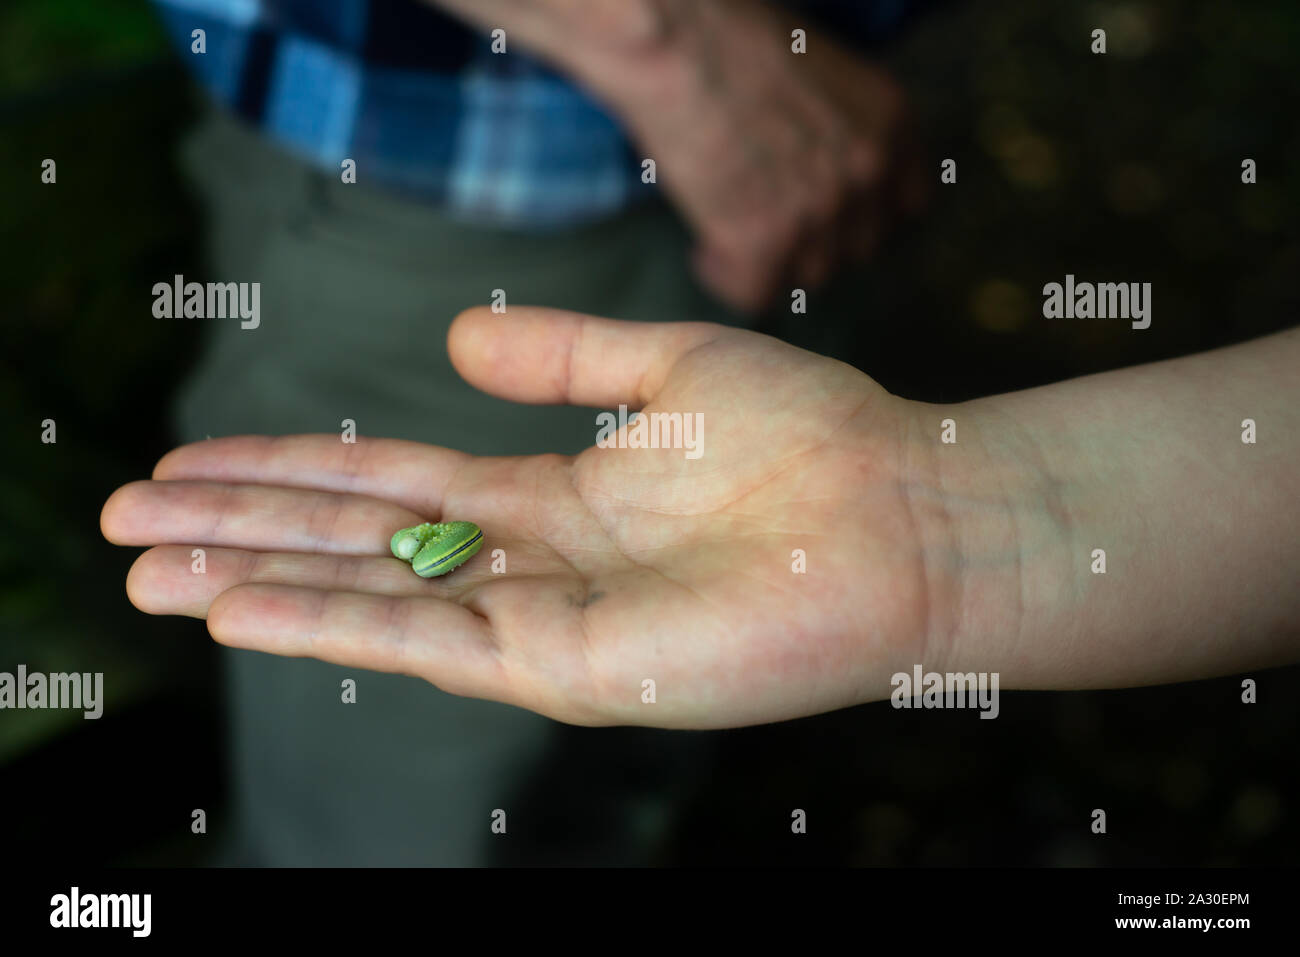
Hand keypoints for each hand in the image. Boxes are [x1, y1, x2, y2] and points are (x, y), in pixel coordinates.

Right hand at [101, 307, 949, 727]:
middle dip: (239, 533)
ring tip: (149, 575)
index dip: (287, 472)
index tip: (191, 464)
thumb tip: (452, 340)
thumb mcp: (667, 366)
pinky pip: (426, 641)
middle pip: (355, 545)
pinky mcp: (568, 664)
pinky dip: (329, 623)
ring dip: (253, 582)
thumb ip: (560, 357)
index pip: (387, 485)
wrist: (900, 514)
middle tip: (127, 526)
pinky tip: (243, 606)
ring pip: (369, 598)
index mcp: (551, 497)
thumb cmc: (809, 439)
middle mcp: (532, 564)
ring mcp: (544, 620)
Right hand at [426, 0, 927, 311]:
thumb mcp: (819, 70)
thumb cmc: (730, 36)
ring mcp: (818, 212)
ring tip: (728, 226)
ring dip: (771, 260)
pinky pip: (755, 293)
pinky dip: (727, 276)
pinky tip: (706, 247)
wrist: (678, 41)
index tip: (825, 213)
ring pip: (808, 275)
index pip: (903, 206)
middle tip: (766, 217)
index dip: (858, 214)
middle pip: (854, 248)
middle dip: (814, 239)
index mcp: (890, 123)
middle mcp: (866, 172)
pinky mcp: (762, 243)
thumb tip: (818, 166)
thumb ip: (838, 125)